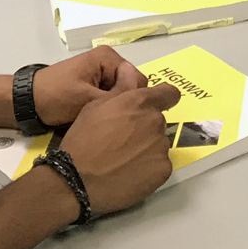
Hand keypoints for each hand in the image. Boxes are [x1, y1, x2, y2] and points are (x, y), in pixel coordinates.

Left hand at [31, 45, 148, 126]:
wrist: (26, 102)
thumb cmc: (56, 97)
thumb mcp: (89, 98)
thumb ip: (118, 97)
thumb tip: (145, 101)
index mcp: (108, 57)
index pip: (138, 79)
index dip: (133, 98)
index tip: (121, 114)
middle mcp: (107, 62)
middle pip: (130, 87)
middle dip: (123, 103)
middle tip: (110, 119)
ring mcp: (99, 74)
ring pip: (119, 95)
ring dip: (113, 107)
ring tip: (102, 120)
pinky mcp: (92, 85)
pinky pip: (108, 97)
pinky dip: (104, 108)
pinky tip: (96, 118)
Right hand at [56, 83, 181, 214]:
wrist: (78, 180)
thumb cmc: (83, 140)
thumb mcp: (94, 106)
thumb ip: (120, 88)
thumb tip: (129, 68)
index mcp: (140, 103)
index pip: (169, 94)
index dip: (163, 99)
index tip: (153, 107)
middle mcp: (155, 121)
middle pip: (157, 122)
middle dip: (144, 128)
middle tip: (122, 141)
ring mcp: (161, 147)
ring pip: (158, 144)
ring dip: (146, 149)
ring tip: (122, 161)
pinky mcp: (163, 170)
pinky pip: (159, 165)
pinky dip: (148, 168)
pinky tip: (129, 174)